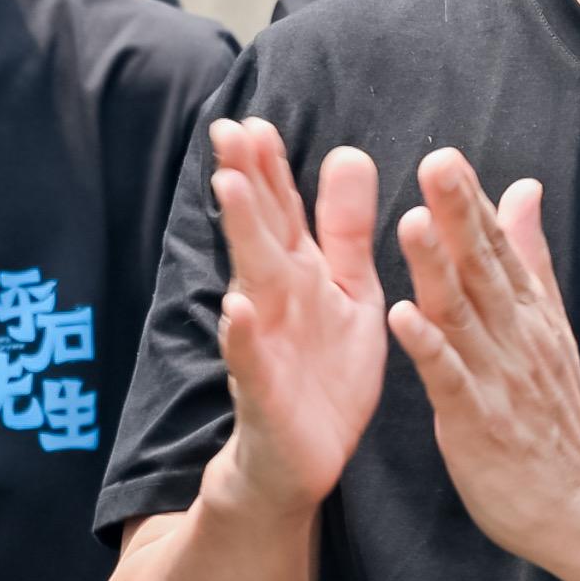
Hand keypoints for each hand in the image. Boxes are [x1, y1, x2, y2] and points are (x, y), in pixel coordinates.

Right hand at [209, 120, 382, 520]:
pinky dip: (241, 337)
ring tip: (231, 189)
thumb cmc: (323, 372)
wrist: (301, 461)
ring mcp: (265, 345)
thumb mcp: (348, 293)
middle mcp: (275, 302)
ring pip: (252, 282)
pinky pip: (251, 364)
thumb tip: (350, 151)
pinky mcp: (265, 396)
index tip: (255, 120)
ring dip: (241, 236)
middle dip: (247, 183)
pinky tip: (236, 309)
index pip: (281, 211)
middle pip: (260, 232)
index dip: (269, 167)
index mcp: (301, 276)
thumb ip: (344, 230)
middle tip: (229, 130)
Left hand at [383, 150, 579, 574]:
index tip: (446, 155)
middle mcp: (514, 337)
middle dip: (458, 214)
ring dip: (436, 268)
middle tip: (436, 162)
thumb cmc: (553, 414)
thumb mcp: (548, 327)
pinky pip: (449, 379)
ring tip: (409, 221)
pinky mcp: (476, 422)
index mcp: (527, 313)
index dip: (472, 202)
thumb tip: (523, 188)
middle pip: (483, 267)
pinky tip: (402, 316)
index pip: (499, 249)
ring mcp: (496, 378)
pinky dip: (428, 348)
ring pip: (462, 314)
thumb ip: (530, 257)